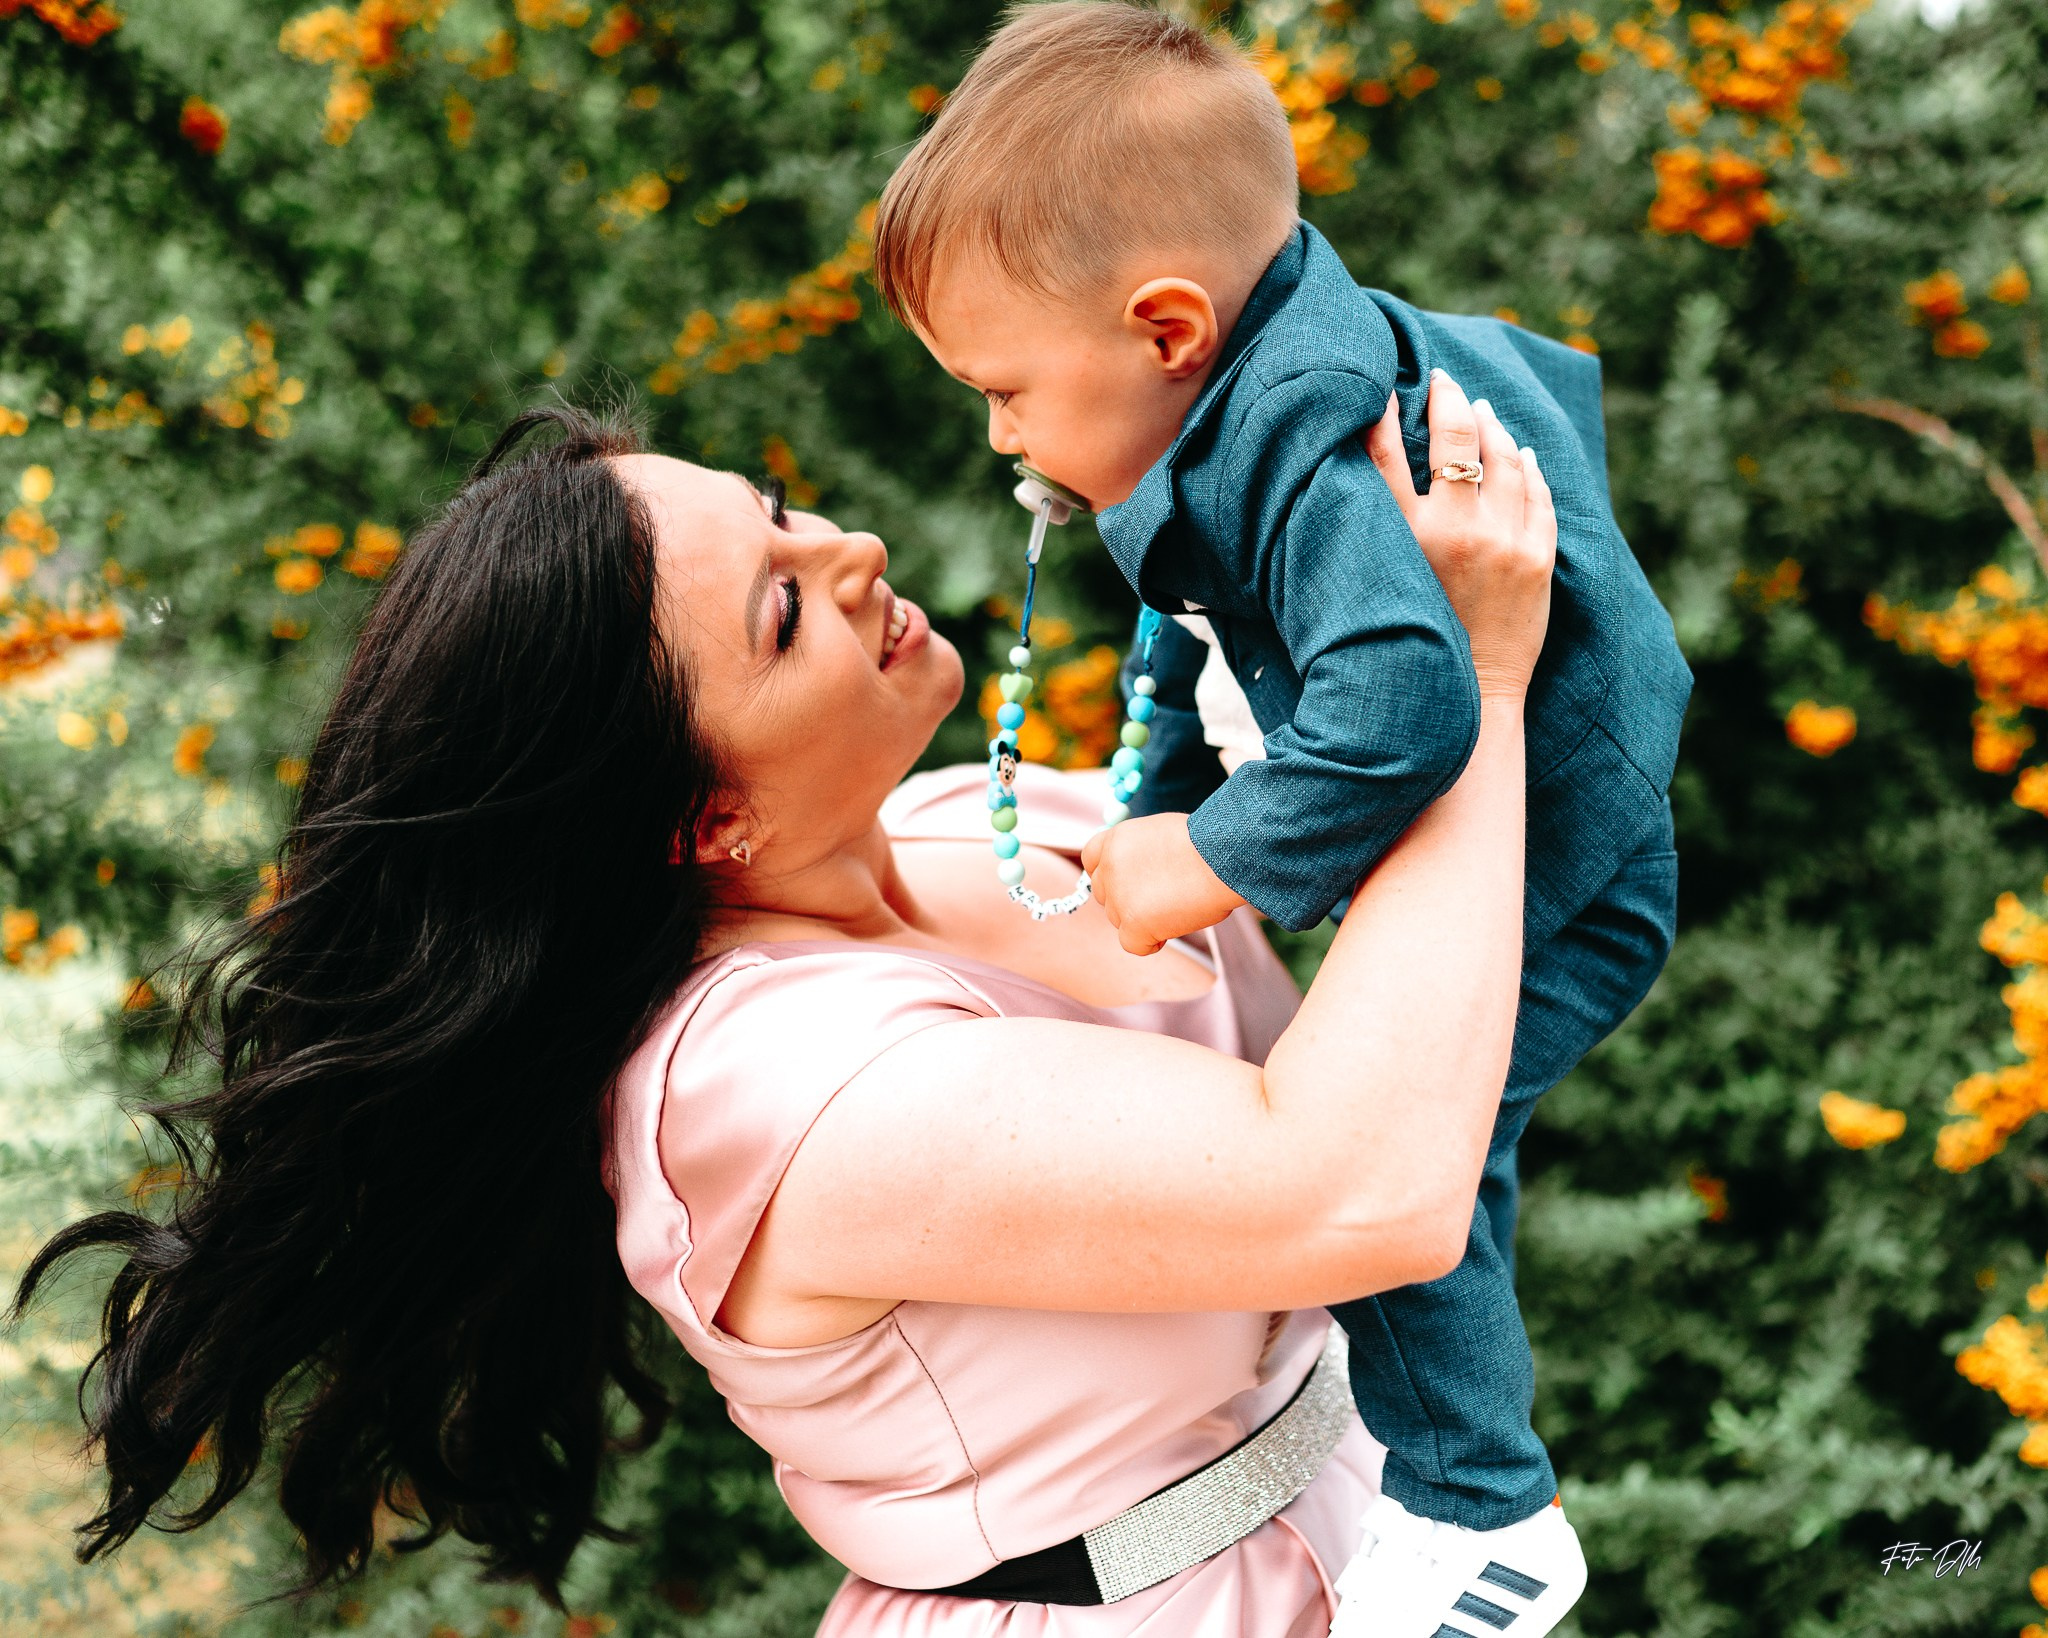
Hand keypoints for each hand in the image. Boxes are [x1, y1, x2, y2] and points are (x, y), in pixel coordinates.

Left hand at [1081, 812, 1246, 956]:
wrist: (1223, 856)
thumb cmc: (1207, 843)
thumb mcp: (1162, 834)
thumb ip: (1140, 853)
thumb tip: (1140, 876)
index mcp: (1116, 839)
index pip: (1092, 860)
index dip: (1109, 874)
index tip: (1129, 882)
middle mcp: (1110, 866)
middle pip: (1105, 894)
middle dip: (1128, 899)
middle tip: (1163, 897)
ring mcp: (1119, 896)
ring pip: (1119, 920)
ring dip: (1143, 919)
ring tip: (1178, 906)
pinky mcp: (1133, 923)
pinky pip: (1132, 944)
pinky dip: (1150, 943)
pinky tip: (1172, 930)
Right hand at [1365, 371, 1556, 698]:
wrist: (1472, 696)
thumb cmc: (1415, 638)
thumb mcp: (1384, 582)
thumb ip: (1377, 526)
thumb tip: (1366, 467)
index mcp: (1404, 539)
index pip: (1384, 454)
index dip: (1384, 412)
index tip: (1389, 386)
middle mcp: (1454, 532)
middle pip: (1455, 439)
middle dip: (1450, 400)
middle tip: (1445, 382)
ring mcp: (1503, 541)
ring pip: (1503, 457)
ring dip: (1492, 428)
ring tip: (1483, 412)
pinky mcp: (1539, 557)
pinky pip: (1538, 492)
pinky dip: (1529, 466)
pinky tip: (1522, 454)